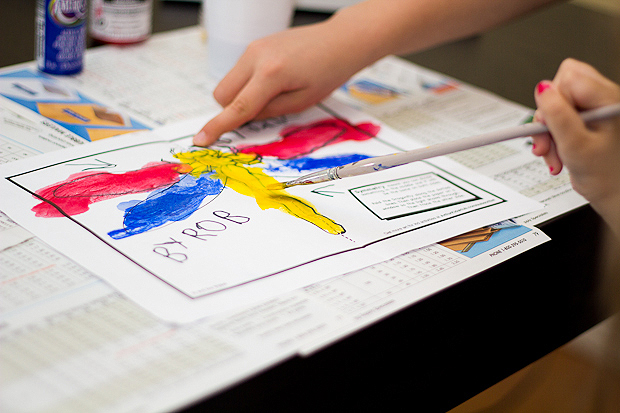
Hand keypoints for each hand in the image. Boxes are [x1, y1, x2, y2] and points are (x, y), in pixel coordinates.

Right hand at [193, 19, 372, 146]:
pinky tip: (273, 80)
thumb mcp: (301, 102)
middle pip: (222, 94)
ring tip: (274, 92)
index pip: (237, 107)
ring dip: (240, 95)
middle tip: (261, 112)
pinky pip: (239, 71)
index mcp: (271, 74)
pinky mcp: (255, 44)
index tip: (201, 140)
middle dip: (232, 110)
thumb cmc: (328, 72)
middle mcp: (256, 56)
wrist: (340, 40)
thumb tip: (244, 118)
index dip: (218, 127)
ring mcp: (253, 47)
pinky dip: (248, 82)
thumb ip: (269, 111)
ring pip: (228, 82)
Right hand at [531, 58, 619, 232]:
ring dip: (547, 133)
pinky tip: (557, 153)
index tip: (549, 124)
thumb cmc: (608, 176)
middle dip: (547, 118)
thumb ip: (558, 115)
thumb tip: (543, 88)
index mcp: (608, 99)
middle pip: (560, 89)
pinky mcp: (584, 122)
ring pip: (555, 106)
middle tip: (547, 140)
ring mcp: (593, 111)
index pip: (568, 77)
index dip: (552, 100)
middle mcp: (602, 100)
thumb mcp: (576, 145)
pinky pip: (558, 120)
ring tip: (553, 153)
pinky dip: (552, 138)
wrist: (616, 196)